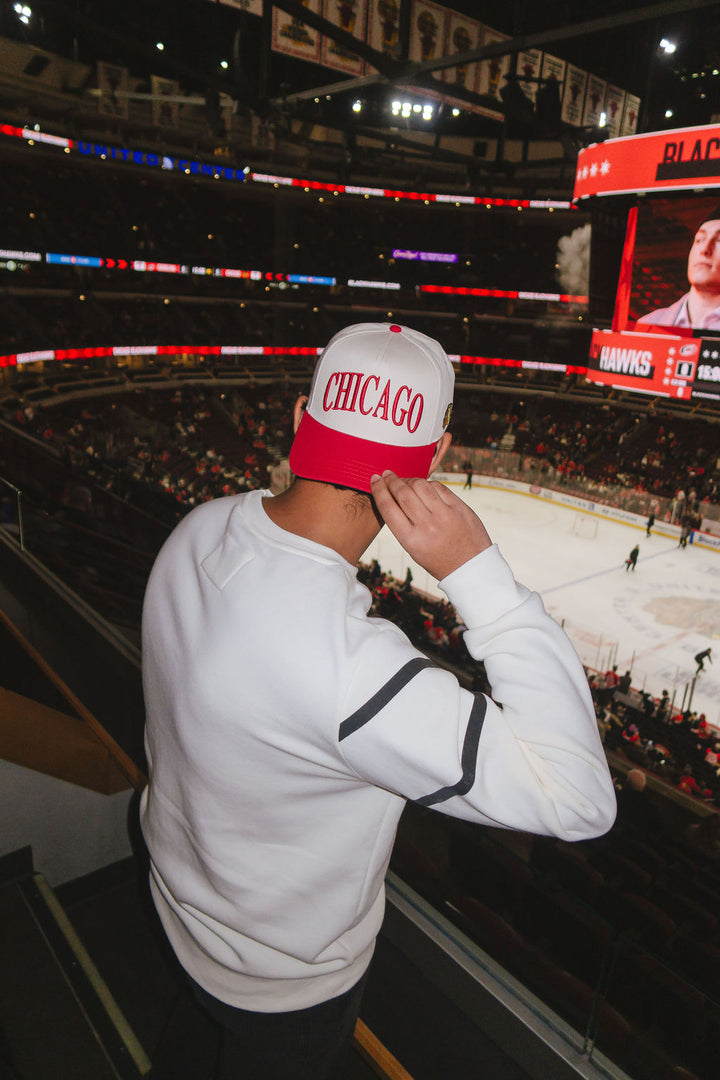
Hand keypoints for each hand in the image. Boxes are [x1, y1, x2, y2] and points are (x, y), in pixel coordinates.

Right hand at [370, 471, 491, 579]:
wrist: (471, 566)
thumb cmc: (438, 559)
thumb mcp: (414, 549)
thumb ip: (402, 524)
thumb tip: (391, 495)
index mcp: (411, 540)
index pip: (388, 507)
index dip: (379, 490)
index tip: (375, 480)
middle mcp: (427, 526)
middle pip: (403, 493)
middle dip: (392, 481)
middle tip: (387, 475)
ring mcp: (445, 515)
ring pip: (420, 485)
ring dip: (409, 480)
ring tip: (405, 481)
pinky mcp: (459, 507)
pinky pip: (438, 487)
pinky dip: (428, 484)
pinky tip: (424, 486)